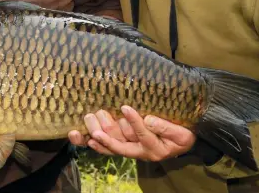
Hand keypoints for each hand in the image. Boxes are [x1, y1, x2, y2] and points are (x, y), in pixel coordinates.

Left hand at [68, 106, 195, 160]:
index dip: (134, 122)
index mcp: (154, 149)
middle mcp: (138, 151)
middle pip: (121, 143)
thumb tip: (149, 119)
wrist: (179, 142)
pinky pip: (102, 146)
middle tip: (99, 113)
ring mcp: (127, 148)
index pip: (143, 135)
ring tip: (89, 118)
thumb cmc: (181, 134)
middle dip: (109, 129)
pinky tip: (77, 134)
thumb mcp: (181, 133)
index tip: (125, 107)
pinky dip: (88, 140)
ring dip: (98, 133)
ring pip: (109, 144)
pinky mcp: (118, 144)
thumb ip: (167, 128)